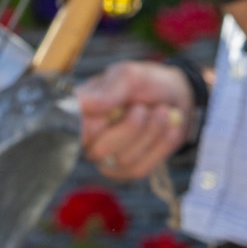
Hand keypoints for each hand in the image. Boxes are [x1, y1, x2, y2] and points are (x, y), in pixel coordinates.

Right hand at [76, 60, 193, 180]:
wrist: (177, 97)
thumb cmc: (147, 83)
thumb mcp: (130, 76)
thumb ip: (109, 90)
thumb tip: (82, 104)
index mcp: (82, 110)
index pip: (69, 126)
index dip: (85, 126)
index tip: (108, 116)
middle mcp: (88, 137)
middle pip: (100, 149)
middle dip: (131, 126)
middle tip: (143, 106)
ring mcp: (106, 157)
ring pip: (124, 159)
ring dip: (152, 131)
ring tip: (161, 111)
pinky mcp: (126, 171)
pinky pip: (140, 168)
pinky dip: (161, 145)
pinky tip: (169, 128)